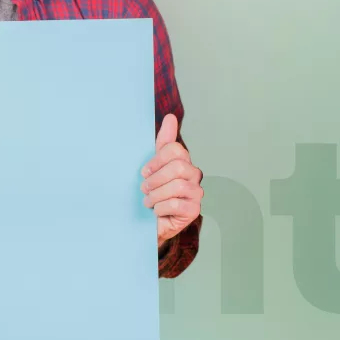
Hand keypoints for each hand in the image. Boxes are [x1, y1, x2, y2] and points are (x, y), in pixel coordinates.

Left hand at [141, 114, 202, 248]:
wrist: (149, 222)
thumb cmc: (152, 193)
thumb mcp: (152, 167)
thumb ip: (162, 143)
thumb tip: (171, 117)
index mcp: (183, 161)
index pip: (175, 150)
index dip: (157, 160)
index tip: (144, 171)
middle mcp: (193, 175)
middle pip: (177, 167)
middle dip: (155, 179)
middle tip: (144, 188)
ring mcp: (196, 193)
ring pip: (177, 186)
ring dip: (156, 195)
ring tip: (148, 201)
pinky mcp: (194, 210)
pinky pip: (176, 204)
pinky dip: (161, 208)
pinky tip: (156, 211)